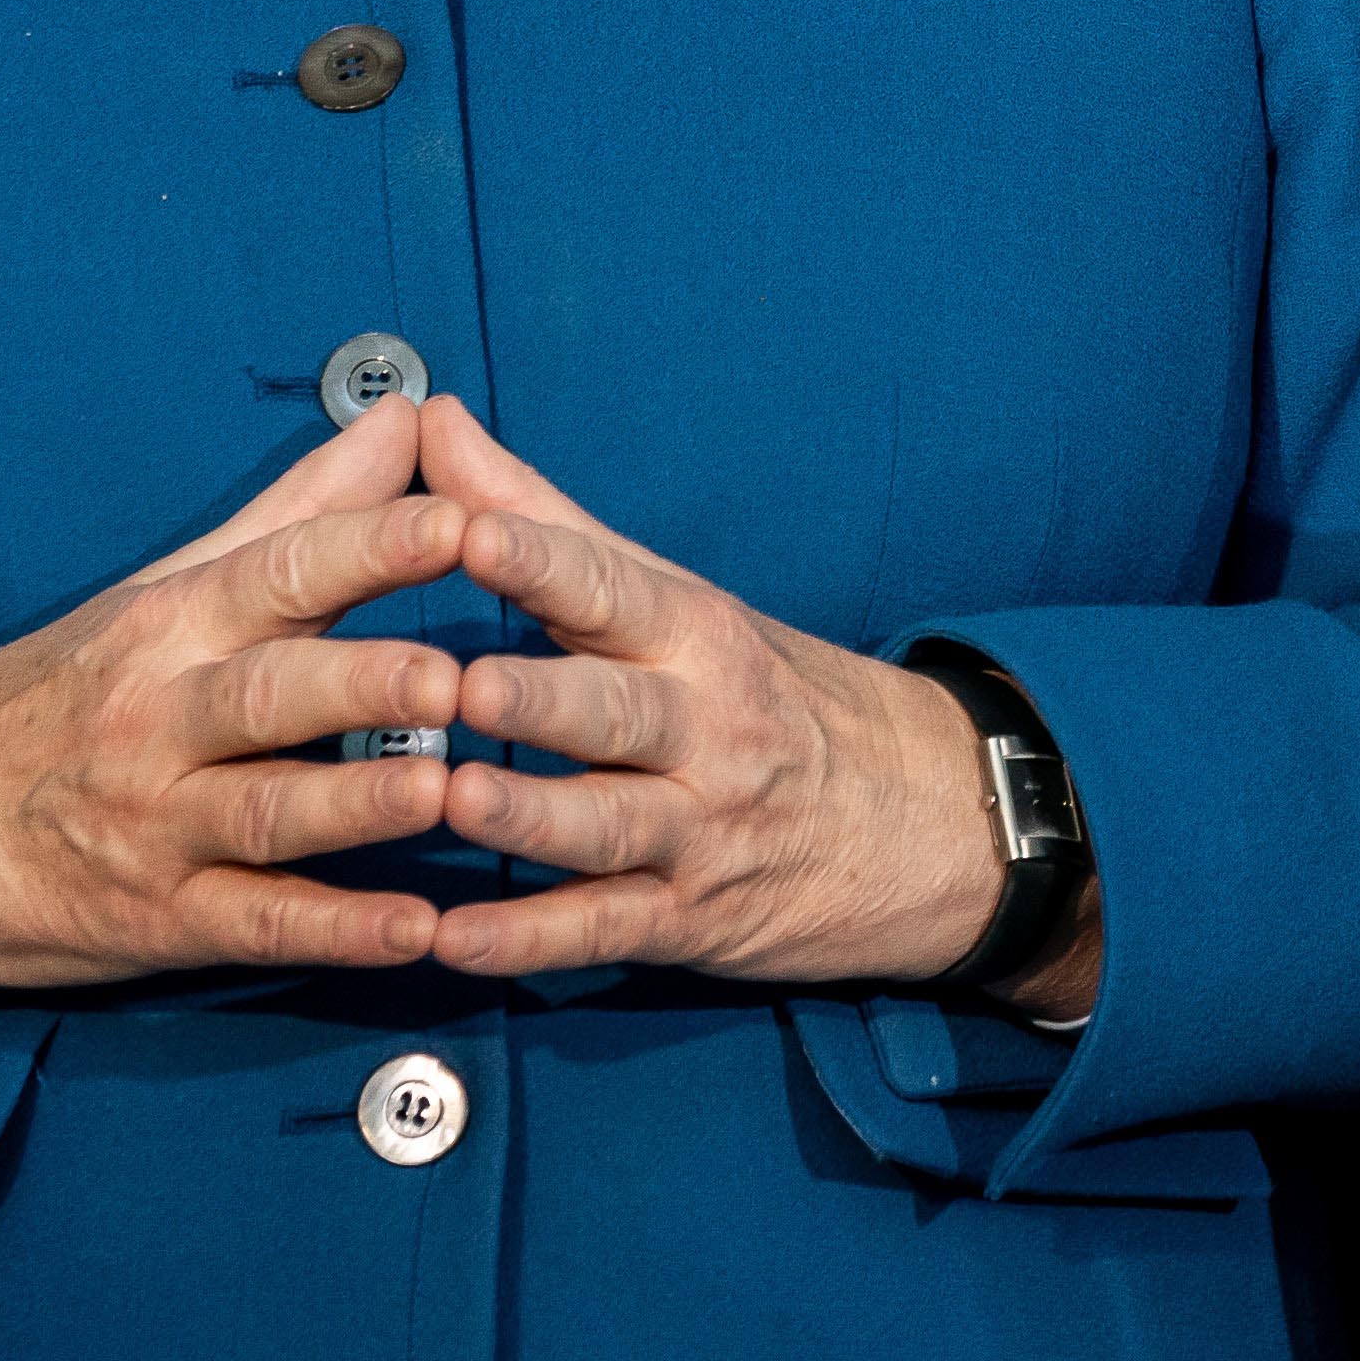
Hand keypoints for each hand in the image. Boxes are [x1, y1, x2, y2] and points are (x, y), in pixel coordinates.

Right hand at [0, 401, 484, 1039]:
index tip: (460, 522)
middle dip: (363, 683)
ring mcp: (157, 825)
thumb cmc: (59, 696)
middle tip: (454, 676)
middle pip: (271, 693)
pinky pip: (256, 925)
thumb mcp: (161, 590)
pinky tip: (414, 932)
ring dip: (355, 806)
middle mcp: (160, 720)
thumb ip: (300, 510)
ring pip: (267, 811)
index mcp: (171, 626)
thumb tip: (407, 416)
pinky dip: (335, 932)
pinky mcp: (160, 920)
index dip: (370, 545)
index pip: (278, 571)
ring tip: (442, 792)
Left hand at [409, 398, 1100, 1019]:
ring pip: (606, 826)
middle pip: (614, 712)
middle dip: (541, 701)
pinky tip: (456, 941)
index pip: (612, 589)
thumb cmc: (770, 691)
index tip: (472, 532)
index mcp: (695, 634)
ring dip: (529, 819)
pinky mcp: (687, 920)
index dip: (540, 562)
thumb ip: (540, 516)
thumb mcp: (676, 595)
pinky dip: (527, 942)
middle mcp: (705, 728)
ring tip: (456, 803)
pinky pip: (601, 932)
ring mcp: (699, 830)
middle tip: (466, 688)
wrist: (927, 818)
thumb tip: (432, 419)